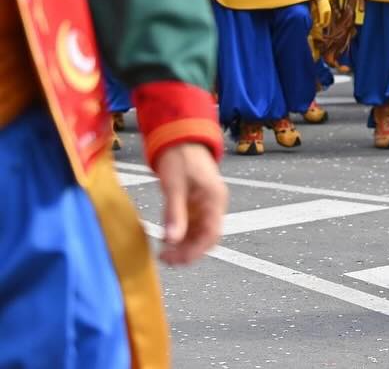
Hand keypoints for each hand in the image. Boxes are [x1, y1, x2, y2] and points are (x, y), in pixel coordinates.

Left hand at [153, 142, 227, 265]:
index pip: (212, 234)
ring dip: (184, 245)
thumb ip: (174, 213)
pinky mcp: (195, 202)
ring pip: (199, 232)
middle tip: (166, 259)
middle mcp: (213, 204)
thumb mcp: (174, 186)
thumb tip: (170, 240)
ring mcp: (205, 204)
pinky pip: (191, 225)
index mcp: (214, 199)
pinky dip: (181, 235)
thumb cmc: (179, 158)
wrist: (180, 138)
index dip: (196, 251)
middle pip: (207, 236)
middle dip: (189, 251)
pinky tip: (166, 239)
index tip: (176, 260)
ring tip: (164, 253)